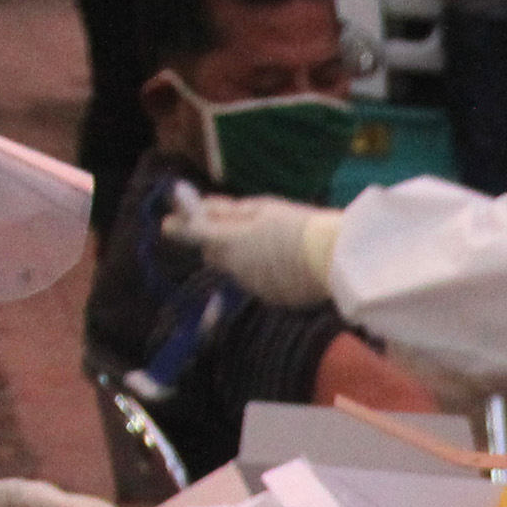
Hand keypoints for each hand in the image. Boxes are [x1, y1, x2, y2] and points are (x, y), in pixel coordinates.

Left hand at [165, 185, 341, 306]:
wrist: (336, 259)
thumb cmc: (300, 225)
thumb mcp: (263, 208)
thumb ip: (227, 211)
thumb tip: (200, 206)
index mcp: (228, 243)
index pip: (192, 234)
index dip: (179, 227)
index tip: (170, 222)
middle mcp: (234, 269)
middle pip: (214, 256)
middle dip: (219, 244)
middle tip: (238, 230)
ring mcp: (253, 287)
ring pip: (238, 270)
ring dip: (245, 259)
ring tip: (275, 246)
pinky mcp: (272, 299)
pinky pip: (259, 283)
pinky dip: (266, 273)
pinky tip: (288, 263)